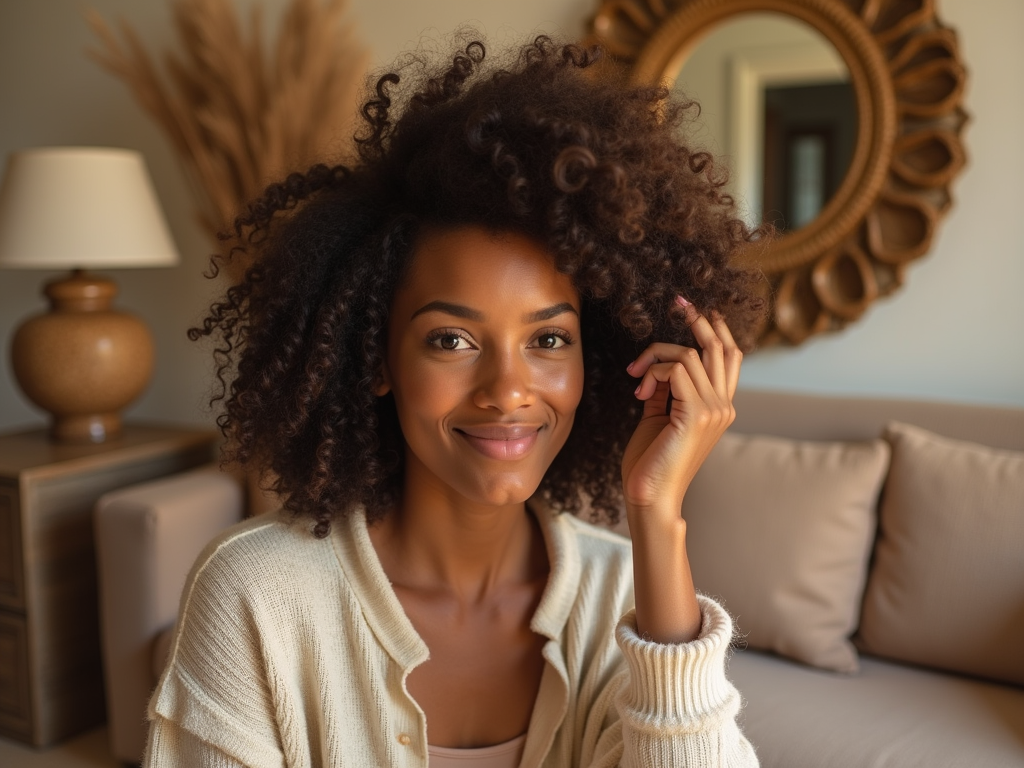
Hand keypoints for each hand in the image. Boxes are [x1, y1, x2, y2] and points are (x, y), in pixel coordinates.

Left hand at [620, 299, 741, 524]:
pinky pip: (676, 369)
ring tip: (636, 377)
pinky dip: (653, 372)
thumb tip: (658, 368)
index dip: (716, 328)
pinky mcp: (697, 414)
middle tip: (679, 301)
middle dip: (698, 319)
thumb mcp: (659, 417)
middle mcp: (723, 405)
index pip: (729, 356)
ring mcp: (714, 410)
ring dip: (656, 356)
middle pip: (720, 346)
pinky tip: (640, 393)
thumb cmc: (650, 463)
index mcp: (719, 407)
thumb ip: (665, 392)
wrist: (650, 497)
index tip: (695, 309)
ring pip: (690, 353)